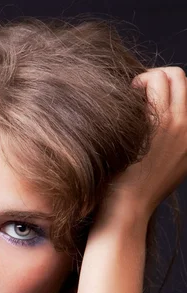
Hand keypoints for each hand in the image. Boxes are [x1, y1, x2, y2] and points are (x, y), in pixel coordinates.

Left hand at [95, 66, 186, 228]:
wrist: (128, 209)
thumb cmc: (137, 191)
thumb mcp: (167, 167)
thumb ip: (171, 142)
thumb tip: (161, 121)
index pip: (185, 93)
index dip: (162, 88)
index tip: (143, 101)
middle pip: (178, 76)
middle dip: (154, 76)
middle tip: (133, 94)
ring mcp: (173, 125)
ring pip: (165, 76)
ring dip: (143, 80)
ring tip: (125, 100)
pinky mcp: (155, 126)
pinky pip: (149, 87)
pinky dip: (133, 88)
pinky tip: (118, 106)